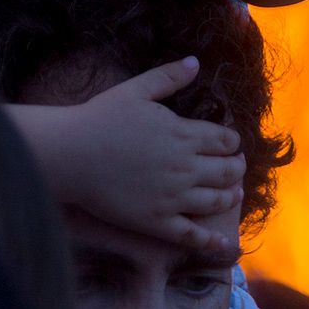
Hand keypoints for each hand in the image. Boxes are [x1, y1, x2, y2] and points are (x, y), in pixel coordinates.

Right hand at [68, 56, 245, 251]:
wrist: (71, 155)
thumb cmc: (100, 118)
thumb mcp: (136, 89)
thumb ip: (168, 77)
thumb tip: (195, 62)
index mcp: (183, 134)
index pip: (224, 140)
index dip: (232, 142)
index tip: (230, 143)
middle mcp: (185, 167)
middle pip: (227, 171)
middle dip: (237, 168)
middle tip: (236, 167)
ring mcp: (173, 197)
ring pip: (217, 201)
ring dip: (232, 196)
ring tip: (235, 194)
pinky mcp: (157, 222)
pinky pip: (191, 235)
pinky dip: (211, 242)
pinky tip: (223, 245)